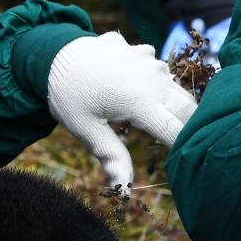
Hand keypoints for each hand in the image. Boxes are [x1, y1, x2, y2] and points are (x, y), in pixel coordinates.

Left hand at [47, 32, 196, 193]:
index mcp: (140, 100)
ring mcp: (150, 59)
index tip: (182, 164)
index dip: (183, 149)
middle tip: (175, 145)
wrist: (51, 53)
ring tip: (150, 120)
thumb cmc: (68, 95)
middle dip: (189, 128)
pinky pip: (160, 72)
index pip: (178, 131)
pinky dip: (156, 85)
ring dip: (171, 105)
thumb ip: (112, 157)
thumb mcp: (85, 129)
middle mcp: (153, 77)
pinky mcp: (143, 50)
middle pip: (189, 108)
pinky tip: (135, 91)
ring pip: (177, 88)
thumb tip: (125, 190)